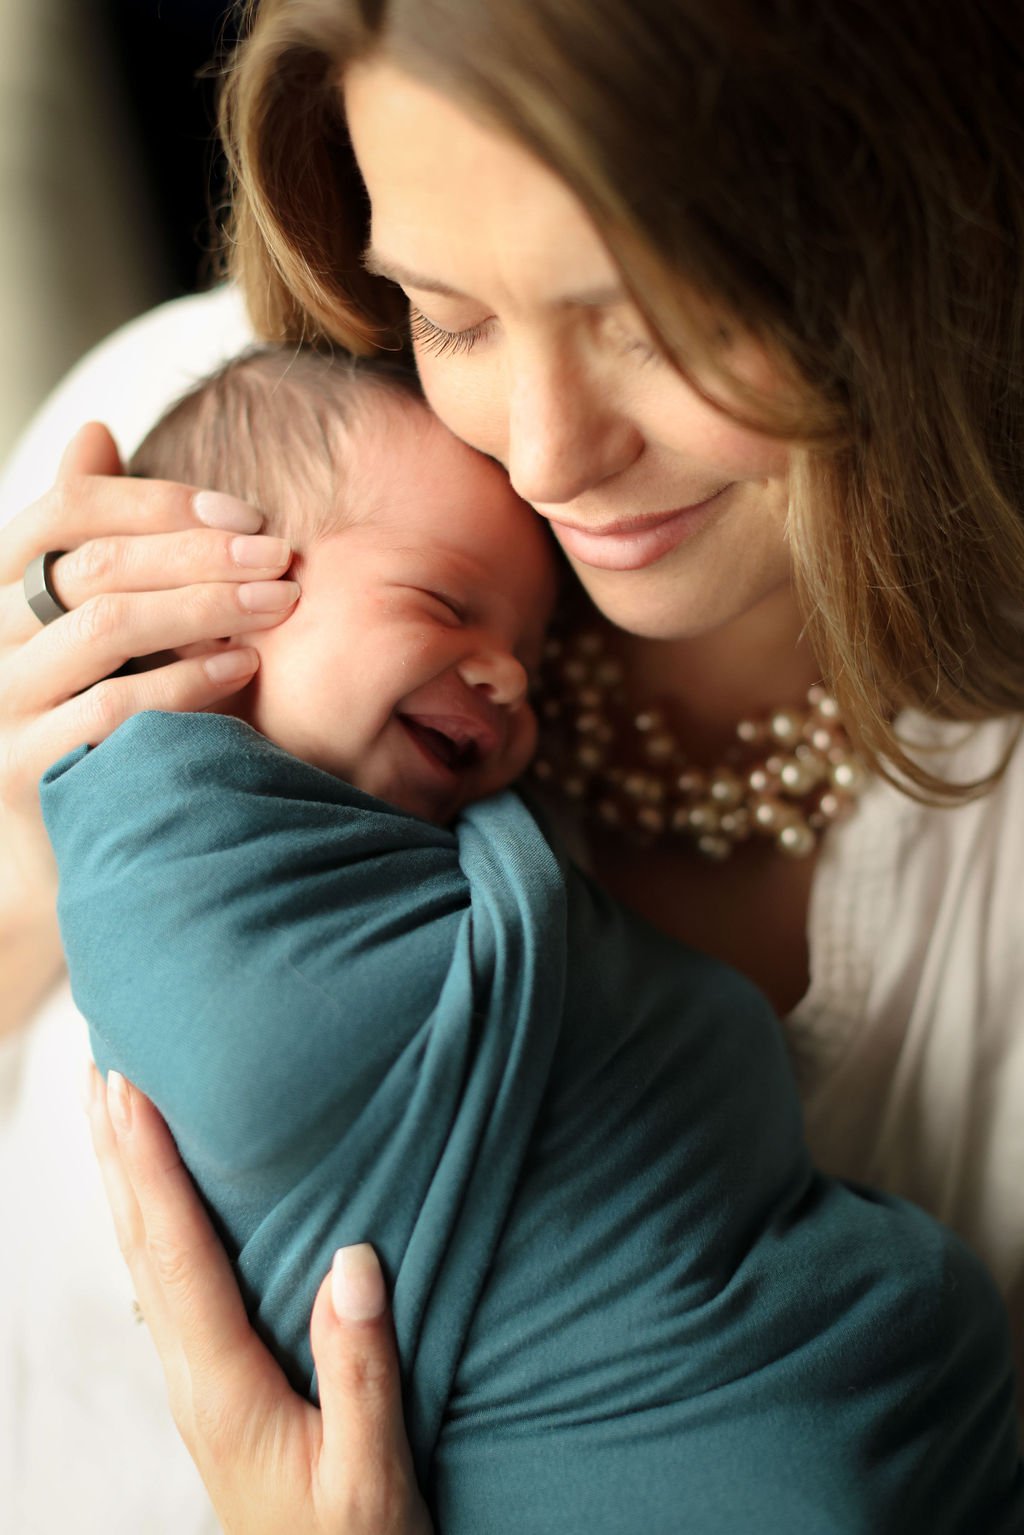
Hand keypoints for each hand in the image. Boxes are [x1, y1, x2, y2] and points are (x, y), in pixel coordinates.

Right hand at [0, 423, 295, 1033]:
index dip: (157, 500)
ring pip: (105, 627)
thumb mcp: (83, 625)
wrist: (46, 856)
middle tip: (282, 554)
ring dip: (206, 606)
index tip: (243, 514)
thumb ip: (88, 539)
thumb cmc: (78, 719)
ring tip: (278, 601)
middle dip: (201, 552)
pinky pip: (116, 708)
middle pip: (94, 563)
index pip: (61, 509)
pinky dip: (189, 680)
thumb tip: (96, 429)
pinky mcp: (26, 771)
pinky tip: (244, 668)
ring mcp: (0, 706)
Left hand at [84, 1065, 432, 1534]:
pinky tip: (157, 1198)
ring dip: (124, 1177)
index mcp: (224, 1387)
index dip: (152, 1170)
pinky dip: (149, 1219)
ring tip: (110, 1107)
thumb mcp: (372, 1478)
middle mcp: (194, 1375)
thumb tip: (354, 1260)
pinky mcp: (214, 1382)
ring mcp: (196, 1380)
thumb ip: (362, 1373)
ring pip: (144, 1260)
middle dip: (118, 1152)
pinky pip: (166, 1279)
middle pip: (139, 1245)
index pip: (178, 1258)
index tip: (132, 1092)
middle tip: (100, 1064)